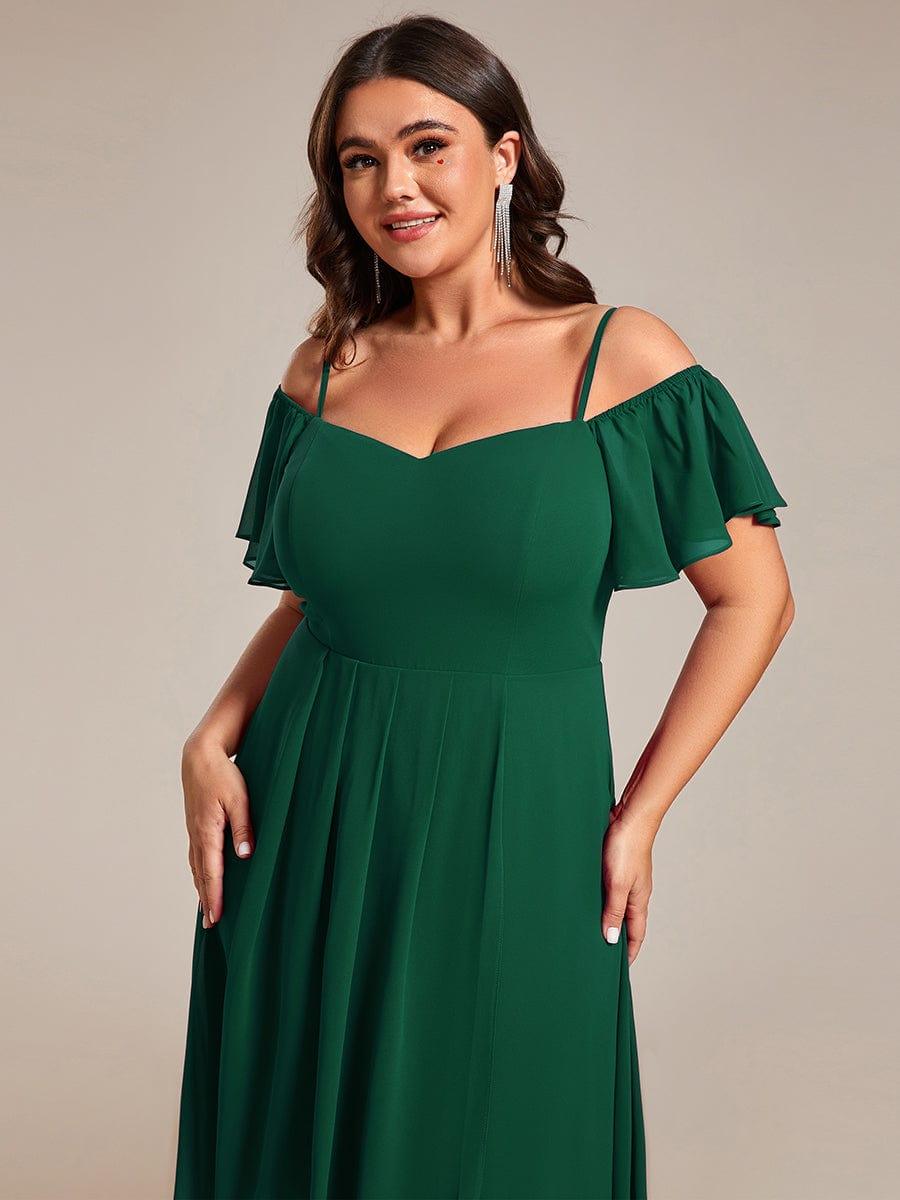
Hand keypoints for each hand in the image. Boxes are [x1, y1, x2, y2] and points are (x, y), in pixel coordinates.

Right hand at [181, 734, 254, 928]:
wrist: (200, 755)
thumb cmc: (223, 774)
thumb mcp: (239, 798)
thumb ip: (243, 827)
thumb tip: (244, 856)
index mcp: (207, 831)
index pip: (211, 872)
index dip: (214, 896)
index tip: (216, 917)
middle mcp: (196, 835)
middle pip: (201, 875)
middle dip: (206, 900)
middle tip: (211, 926)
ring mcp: (193, 830)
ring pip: (196, 867)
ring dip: (201, 889)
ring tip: (205, 910)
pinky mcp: (195, 824)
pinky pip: (196, 855)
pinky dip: (198, 872)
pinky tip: (202, 877)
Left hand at [601, 800, 655, 965]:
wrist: (628, 816)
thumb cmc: (626, 848)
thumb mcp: (618, 884)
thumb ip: (614, 911)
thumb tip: (611, 940)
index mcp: (639, 901)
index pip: (636, 935)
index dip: (629, 952)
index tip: (618, 969)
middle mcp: (634, 893)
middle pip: (626, 922)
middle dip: (615, 938)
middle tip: (599, 953)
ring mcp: (625, 880)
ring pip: (616, 906)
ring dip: (606, 919)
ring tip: (588, 931)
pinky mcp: (616, 867)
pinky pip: (608, 891)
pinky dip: (600, 901)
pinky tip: (586, 900)